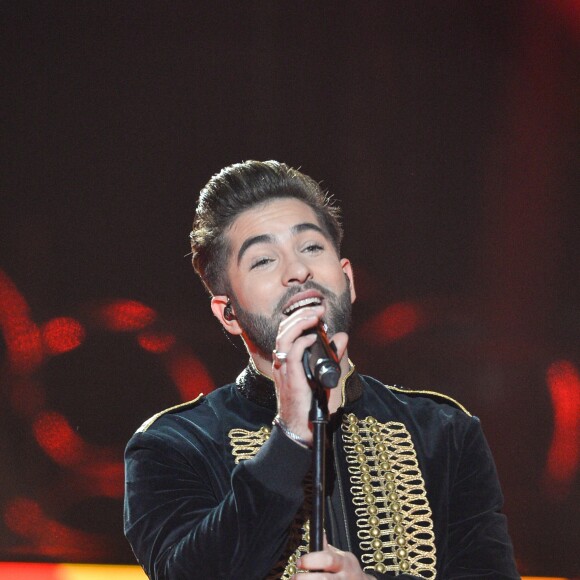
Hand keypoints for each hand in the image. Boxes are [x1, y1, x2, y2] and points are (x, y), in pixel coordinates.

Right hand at [272, 305, 347, 444]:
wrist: (302, 428)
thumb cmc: (311, 403)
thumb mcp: (324, 372)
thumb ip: (332, 354)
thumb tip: (342, 336)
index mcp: (287, 359)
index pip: (286, 330)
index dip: (299, 316)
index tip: (317, 310)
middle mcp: (282, 362)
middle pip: (284, 329)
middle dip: (300, 314)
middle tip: (317, 309)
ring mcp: (284, 370)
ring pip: (284, 338)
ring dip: (300, 323)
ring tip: (314, 316)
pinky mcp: (291, 379)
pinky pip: (291, 354)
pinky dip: (301, 342)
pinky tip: (312, 336)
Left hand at [293, 542, 372, 578]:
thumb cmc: (348, 570)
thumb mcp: (342, 557)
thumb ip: (327, 550)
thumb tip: (319, 532)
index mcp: (345, 563)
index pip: (328, 559)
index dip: (312, 561)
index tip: (299, 562)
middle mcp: (345, 578)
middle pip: (325, 579)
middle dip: (306, 579)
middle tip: (294, 578)